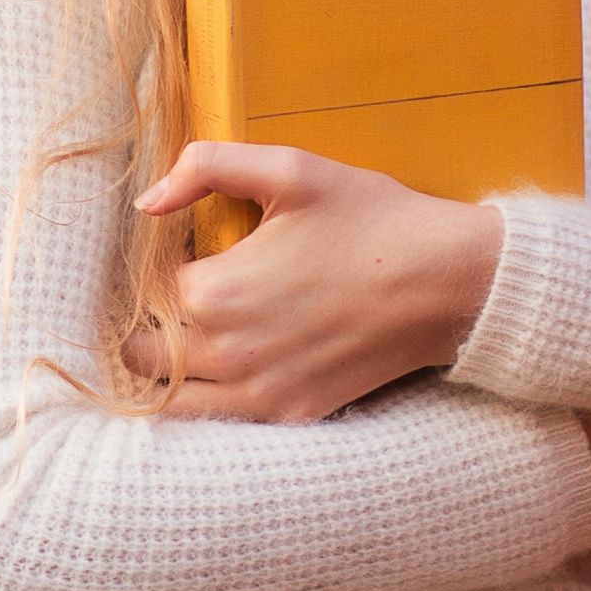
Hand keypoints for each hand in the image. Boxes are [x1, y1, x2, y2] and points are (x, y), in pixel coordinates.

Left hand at [128, 145, 502, 423]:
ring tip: (198, 334)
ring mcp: (261, 394)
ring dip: (170, 371)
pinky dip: (213, 399)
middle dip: (151, 323)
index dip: (158, 269)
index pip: (145, 293)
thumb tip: (146, 202)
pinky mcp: (293, 415)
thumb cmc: (370, 218)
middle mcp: (229, 354)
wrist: (448, 281)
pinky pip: (222, 421)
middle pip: (143, 354)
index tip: (188, 251)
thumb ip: (206, 168)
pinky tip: (238, 362)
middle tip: (186, 294)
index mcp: (216, 292)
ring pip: (171, 401)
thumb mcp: (290, 168)